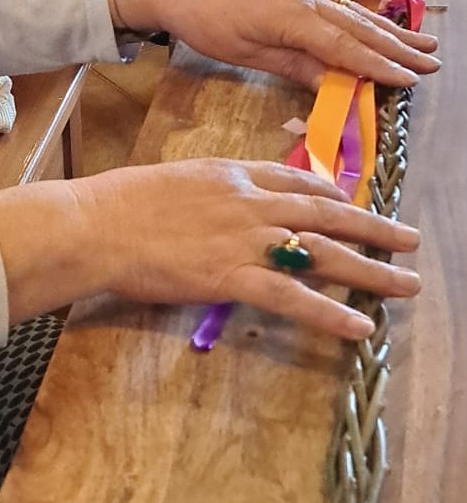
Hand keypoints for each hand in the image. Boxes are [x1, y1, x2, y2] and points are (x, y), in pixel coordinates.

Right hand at [0, 159, 419, 339]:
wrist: (93, 224)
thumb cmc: (115, 204)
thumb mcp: (168, 181)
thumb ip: (204, 193)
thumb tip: (213, 207)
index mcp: (231, 175)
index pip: (295, 181)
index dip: (331, 193)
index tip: (353, 202)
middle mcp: (249, 202)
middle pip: (326, 213)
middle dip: (373, 227)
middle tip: (410, 240)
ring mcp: (244, 239)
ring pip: (322, 253)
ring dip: (371, 270)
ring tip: (407, 285)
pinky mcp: (231, 276)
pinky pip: (291, 297)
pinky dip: (328, 312)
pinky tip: (359, 327)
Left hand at [112, 0, 438, 90]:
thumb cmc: (208, 26)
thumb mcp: (249, 55)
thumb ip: (295, 66)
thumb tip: (336, 84)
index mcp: (292, 20)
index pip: (345, 48)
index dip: (378, 66)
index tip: (409, 80)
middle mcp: (306, 0)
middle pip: (359, 29)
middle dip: (397, 49)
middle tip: (431, 64)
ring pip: (356, 11)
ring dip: (392, 26)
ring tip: (426, 39)